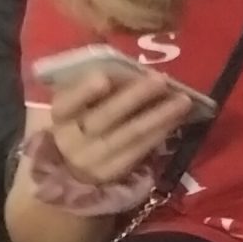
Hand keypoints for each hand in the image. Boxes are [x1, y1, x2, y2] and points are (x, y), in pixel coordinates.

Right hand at [46, 70, 193, 186]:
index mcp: (60, 115)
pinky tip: (176, 119)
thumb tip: (132, 69)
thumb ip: (96, 86)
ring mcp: (92, 159)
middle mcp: (71, 139)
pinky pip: (140, 150)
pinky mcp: (112, 172)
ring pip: (129, 134)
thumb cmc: (81, 120)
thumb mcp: (78, 103)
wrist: (70, 165)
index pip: (66, 102)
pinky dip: (160, 132)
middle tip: (161, 80)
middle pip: (105, 116)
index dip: (83, 91)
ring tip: (183, 100)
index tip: (103, 78)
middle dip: (135, 96)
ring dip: (159, 115)